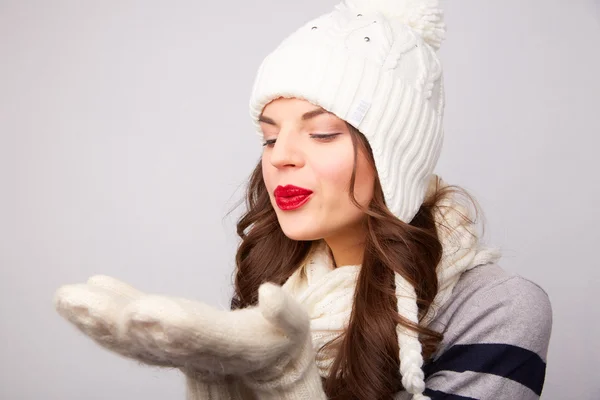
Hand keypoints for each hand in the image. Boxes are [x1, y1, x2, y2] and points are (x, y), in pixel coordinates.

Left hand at [54, 275, 313, 379]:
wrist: (261, 370)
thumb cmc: (281, 344)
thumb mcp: (294, 330)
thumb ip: (286, 314)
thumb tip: (270, 293)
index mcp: (233, 349)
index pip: (201, 339)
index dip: (173, 327)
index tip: (141, 313)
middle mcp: (197, 354)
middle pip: (152, 340)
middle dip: (115, 321)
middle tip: (78, 301)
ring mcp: (175, 349)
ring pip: (132, 338)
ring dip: (97, 319)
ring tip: (65, 297)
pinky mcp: (163, 338)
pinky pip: (132, 329)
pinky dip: (106, 312)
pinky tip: (87, 289)